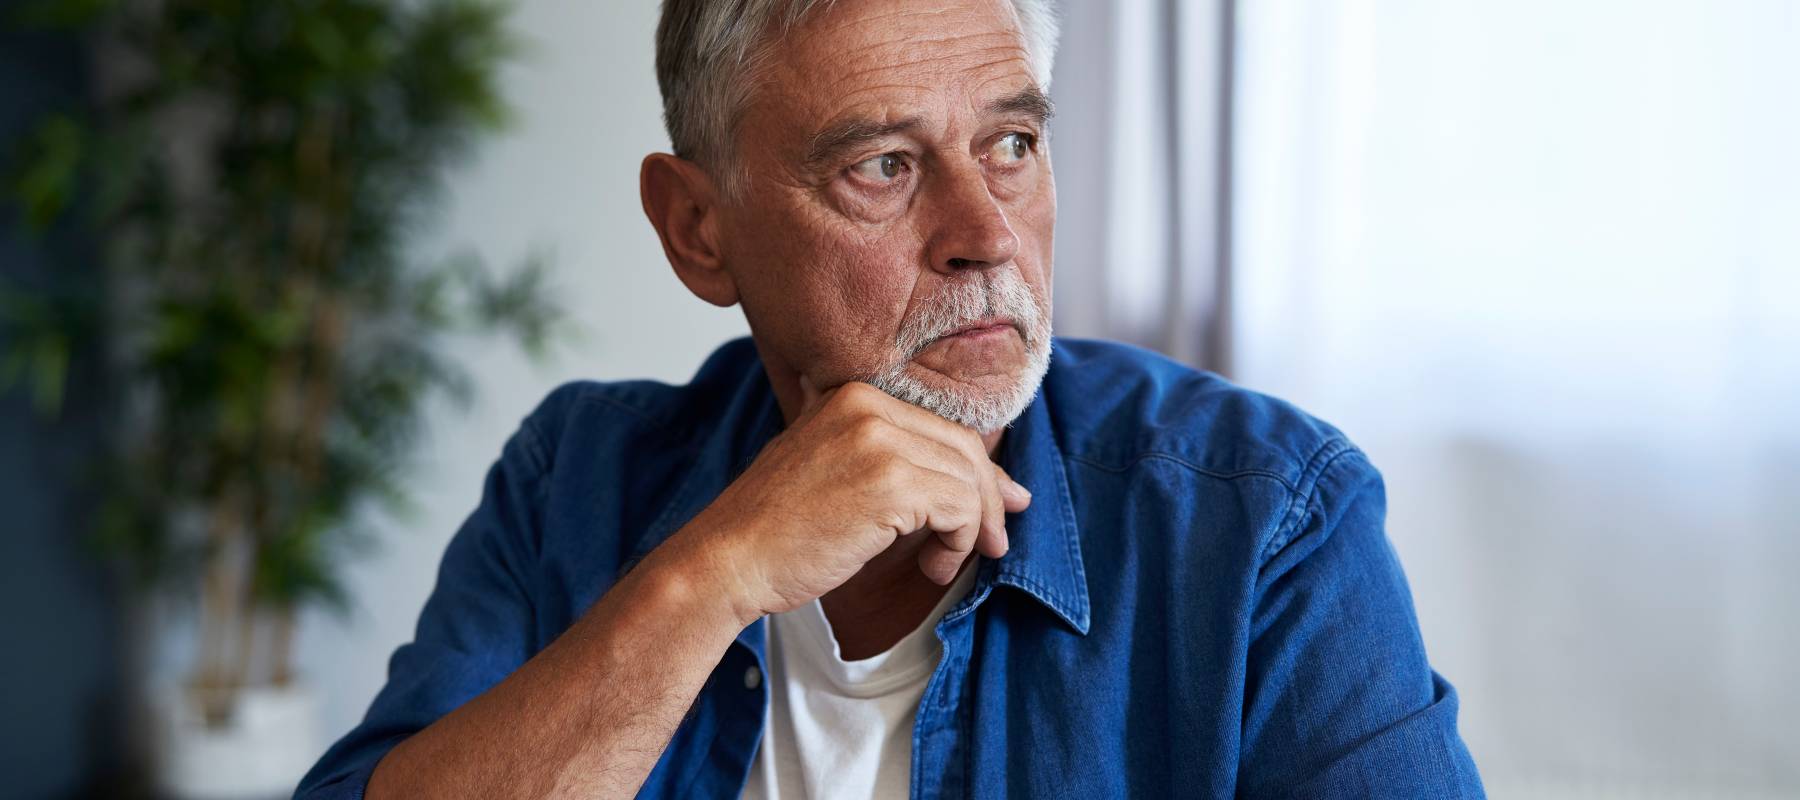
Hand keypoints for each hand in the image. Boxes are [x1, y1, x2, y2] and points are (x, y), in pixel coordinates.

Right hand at [657, 376, 1031, 626]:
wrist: (730, 559)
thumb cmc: (776, 529)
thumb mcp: (829, 466)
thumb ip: (885, 456)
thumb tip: (965, 473)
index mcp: (854, 395)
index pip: (941, 426)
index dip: (977, 470)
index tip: (994, 505)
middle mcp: (869, 406)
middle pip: (963, 448)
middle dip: (989, 499)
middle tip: (993, 541)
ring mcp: (880, 441)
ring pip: (968, 480)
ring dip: (970, 530)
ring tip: (942, 563)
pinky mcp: (891, 484)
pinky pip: (961, 508)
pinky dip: (958, 543)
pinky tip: (931, 567)